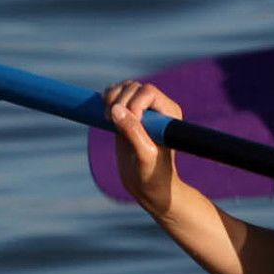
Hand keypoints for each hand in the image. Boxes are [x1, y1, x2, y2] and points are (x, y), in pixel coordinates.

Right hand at [100, 79, 188, 220]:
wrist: (148, 187)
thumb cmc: (154, 174)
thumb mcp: (144, 155)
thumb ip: (133, 132)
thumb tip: (115, 109)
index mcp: (169, 113)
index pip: (149, 92)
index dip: (134, 102)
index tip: (129, 124)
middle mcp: (157, 108)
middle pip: (133, 87)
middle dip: (118, 100)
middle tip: (109, 122)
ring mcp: (142, 110)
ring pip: (124, 88)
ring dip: (111, 97)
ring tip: (106, 118)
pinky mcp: (127, 115)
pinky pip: (115, 96)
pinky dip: (106, 99)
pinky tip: (104, 115)